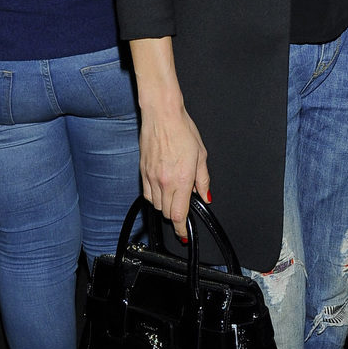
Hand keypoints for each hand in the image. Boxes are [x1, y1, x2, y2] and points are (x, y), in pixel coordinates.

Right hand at [139, 106, 209, 240]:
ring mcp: (151, 177)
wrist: (161, 115)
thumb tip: (205, 195)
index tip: (184, 233)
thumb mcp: (201, 155)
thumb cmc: (182, 129)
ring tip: (175, 193)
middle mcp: (164, 181)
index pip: (179, 215)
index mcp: (181, 179)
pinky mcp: (142, 171)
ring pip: (157, 205)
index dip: (181, 228)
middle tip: (185, 205)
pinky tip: (162, 188)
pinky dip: (155, 197)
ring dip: (166, 205)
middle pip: (168, 213)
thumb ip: (203, 179)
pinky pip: (147, 194)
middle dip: (177, 214)